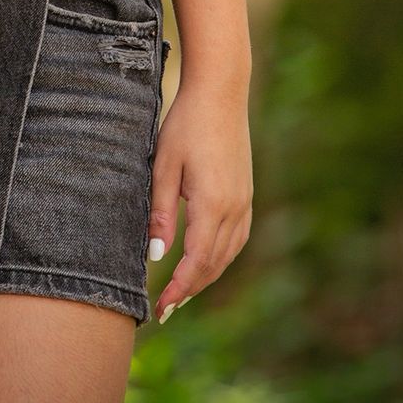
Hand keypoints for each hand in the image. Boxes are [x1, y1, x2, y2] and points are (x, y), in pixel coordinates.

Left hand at [146, 78, 252, 321]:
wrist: (220, 93)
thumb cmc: (185, 125)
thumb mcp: (163, 166)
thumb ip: (161, 212)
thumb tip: (156, 256)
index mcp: (212, 204)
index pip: (196, 262)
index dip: (178, 290)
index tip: (160, 308)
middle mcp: (235, 208)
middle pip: (214, 264)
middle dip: (190, 290)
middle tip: (166, 310)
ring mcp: (245, 201)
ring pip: (228, 254)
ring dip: (206, 276)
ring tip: (183, 292)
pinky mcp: (246, 193)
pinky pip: (237, 238)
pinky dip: (221, 257)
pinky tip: (207, 260)